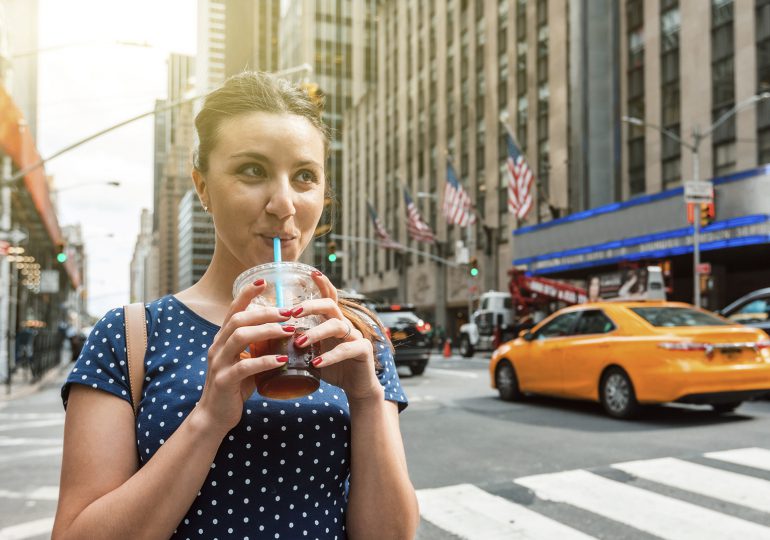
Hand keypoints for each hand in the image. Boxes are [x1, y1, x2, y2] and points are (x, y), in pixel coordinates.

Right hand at [195, 279, 293, 434]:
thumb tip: (284, 331)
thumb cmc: (234, 386)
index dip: (247, 293)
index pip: (234, 309)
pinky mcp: (224, 381)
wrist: (214, 416)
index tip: (264, 280)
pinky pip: (244, 367)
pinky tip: (282, 361)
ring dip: (266, 331)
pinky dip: (265, 361)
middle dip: (265, 312)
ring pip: (240, 337)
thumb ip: (257, 346)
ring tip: (288, 330)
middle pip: (238, 319)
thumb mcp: (245, 361)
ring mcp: (219, 363)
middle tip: (289, 312)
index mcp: (223, 339)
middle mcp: (218, 346)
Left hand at [292, 271, 382, 402]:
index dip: (322, 284)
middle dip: (312, 306)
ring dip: (317, 332)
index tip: (311, 273)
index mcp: (332, 322)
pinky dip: (331, 356)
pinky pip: (347, 349)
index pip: (328, 298)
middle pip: (331, 306)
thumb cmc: (332, 368)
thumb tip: (270, 340)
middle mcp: (345, 325)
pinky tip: (316, 363)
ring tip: (300, 342)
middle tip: (293, 312)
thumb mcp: (314, 353)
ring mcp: (356, 336)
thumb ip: (299, 344)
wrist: (357, 386)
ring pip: (337, 325)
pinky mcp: (363, 351)